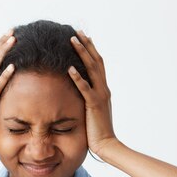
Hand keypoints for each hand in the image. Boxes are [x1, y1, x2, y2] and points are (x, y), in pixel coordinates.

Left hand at [68, 30, 118, 157]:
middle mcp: (104, 89)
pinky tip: (69, 68)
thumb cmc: (97, 131)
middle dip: (86, 45)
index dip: (91, 50)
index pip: (98, 65)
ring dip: (82, 53)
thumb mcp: (93, 111)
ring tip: (72, 41)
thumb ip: (89, 100)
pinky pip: (85, 88)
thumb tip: (80, 93)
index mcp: (103, 90)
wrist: (107, 145)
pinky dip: (78, 77)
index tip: (82, 37)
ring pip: (92, 69)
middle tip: (76, 31)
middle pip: (96, 61)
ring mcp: (100, 96)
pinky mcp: (94, 105)